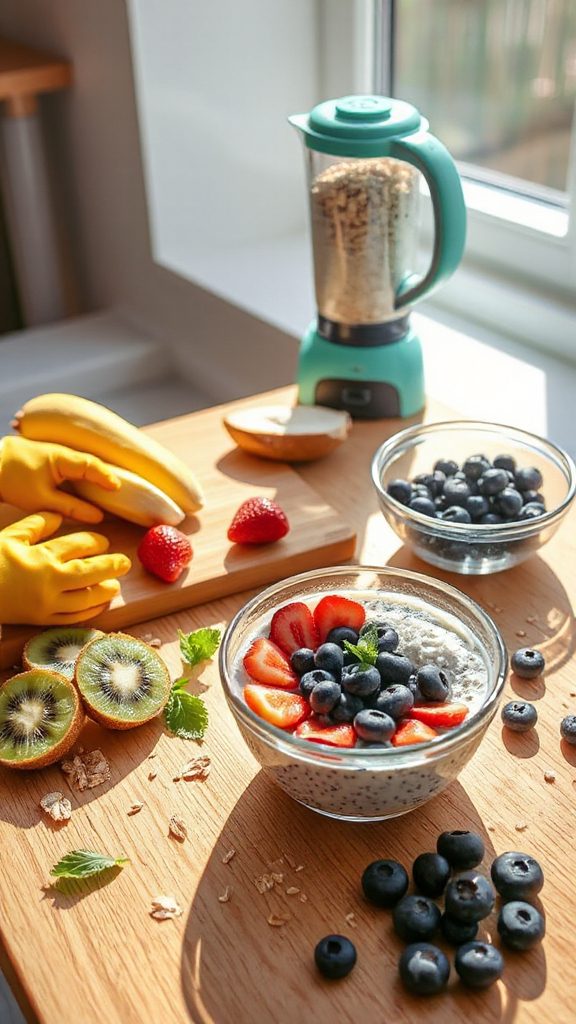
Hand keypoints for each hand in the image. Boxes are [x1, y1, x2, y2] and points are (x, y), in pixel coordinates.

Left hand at [0, 436, 120, 522]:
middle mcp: (62, 451)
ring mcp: (57, 452)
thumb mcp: (43, 499)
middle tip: (120, 490)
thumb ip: (72, 508)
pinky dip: (84, 474)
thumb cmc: (14, 481)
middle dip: (106, 476)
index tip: (119, 490)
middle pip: (91, 462)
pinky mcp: (51, 457)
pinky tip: (89, 485)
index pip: (92, 466)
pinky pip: (74, 464)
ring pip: (83, 463)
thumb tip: (98, 517)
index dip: (107, 477)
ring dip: (96, 474)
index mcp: (62, 458)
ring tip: (109, 490)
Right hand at [0, 512, 130, 624]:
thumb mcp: (11, 535)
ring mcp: (47, 604)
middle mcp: (49, 581)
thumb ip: (38, 523)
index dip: (96, 543)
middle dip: (111, 566)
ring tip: (116, 585)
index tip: (104, 542)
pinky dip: (89, 612)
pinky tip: (99, 605)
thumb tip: (61, 515)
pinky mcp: (42, 620)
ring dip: (105, 592)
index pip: (79, 546)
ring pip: (85, 599)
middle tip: (125, 562)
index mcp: (42, 556)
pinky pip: (72, 619)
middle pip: (90, 573)